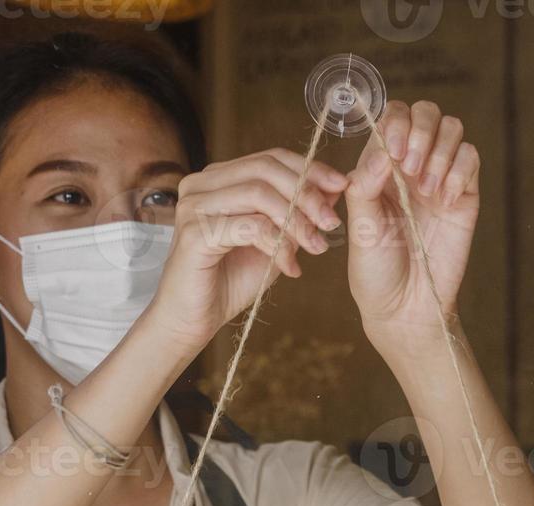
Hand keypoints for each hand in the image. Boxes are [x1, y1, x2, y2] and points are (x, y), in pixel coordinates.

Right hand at [142, 149, 348, 354]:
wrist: (193, 320)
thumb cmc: (229, 281)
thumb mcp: (275, 241)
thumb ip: (297, 213)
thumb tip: (335, 189)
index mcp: (219, 179)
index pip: (270, 157)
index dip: (310, 169)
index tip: (340, 186)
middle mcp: (201, 185)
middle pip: (266, 169)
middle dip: (307, 195)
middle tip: (330, 223)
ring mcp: (194, 206)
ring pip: (259, 194)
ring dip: (296, 221)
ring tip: (315, 247)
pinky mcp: (194, 234)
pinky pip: (249, 226)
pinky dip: (277, 245)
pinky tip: (290, 267)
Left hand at [344, 100, 481, 366]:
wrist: (405, 308)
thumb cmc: (375, 270)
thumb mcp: (359, 225)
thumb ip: (365, 183)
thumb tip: (383, 149)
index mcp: (379, 167)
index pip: (392, 118)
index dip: (394, 124)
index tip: (391, 154)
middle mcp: (410, 166)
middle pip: (425, 113)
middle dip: (419, 131)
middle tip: (407, 167)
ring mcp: (439, 178)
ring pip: (452, 130)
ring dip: (439, 151)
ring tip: (425, 190)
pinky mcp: (465, 196)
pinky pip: (471, 159)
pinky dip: (459, 171)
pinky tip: (443, 200)